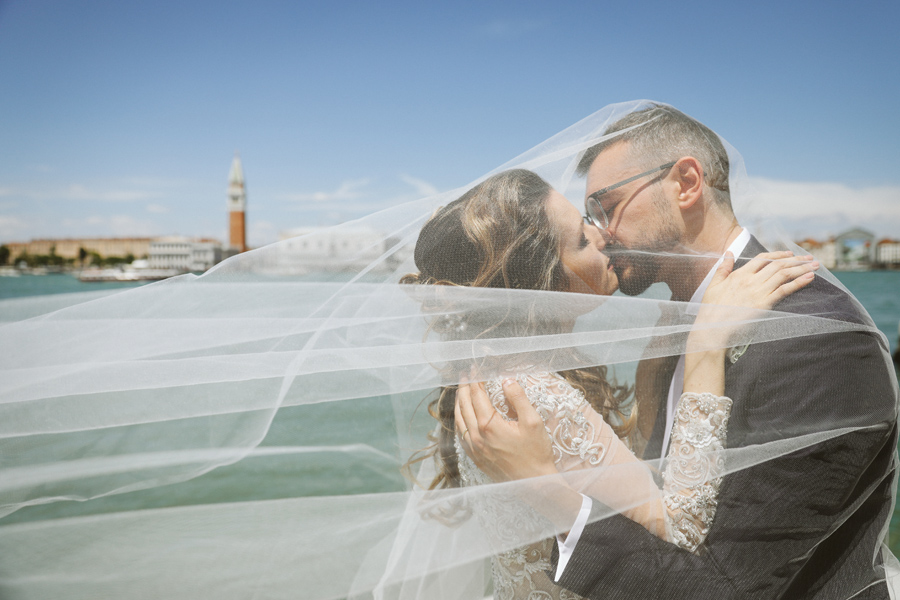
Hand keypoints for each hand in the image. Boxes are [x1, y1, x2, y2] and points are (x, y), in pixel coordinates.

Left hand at [454, 378, 556, 481]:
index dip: (475, 380)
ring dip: (459, 403)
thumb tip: (506, 379)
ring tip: (461, 391)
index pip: (477, 395)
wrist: (536, 484)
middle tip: (465, 375)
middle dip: (463, 388)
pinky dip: (460, 421)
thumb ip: (518, 398)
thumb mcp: (533, 422)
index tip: (475, 368)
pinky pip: (461, 435)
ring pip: (459, 420)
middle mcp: (477, 437)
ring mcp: (474, 449)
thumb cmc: (536, 453)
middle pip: (464, 406)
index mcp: (489, 425)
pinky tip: (463, 416)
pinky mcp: (475, 458)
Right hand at [702, 250, 817, 309]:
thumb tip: (728, 252)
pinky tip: (809, 278)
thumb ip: (723, 267)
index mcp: (739, 275)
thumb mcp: (714, 284)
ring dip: (801, 268)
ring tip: (815, 266)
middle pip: (777, 265)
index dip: (778, 254)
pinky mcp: (764, 304)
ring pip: (784, 274)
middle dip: (796, 260)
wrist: (713, 328)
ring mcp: (758, 291)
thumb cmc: (711, 309)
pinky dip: (798, 283)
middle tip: (810, 258)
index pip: (762, 259)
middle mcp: (750, 280)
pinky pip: (784, 290)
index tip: (790, 254)